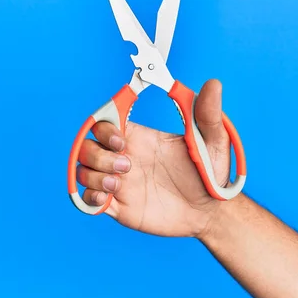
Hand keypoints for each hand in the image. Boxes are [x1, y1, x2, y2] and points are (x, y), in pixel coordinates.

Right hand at [76, 79, 231, 236]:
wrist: (210, 213)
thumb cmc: (211, 175)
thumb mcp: (213, 142)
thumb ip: (208, 114)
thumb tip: (213, 84)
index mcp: (140, 138)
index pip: (105, 123)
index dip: (105, 128)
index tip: (123, 139)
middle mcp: (125, 157)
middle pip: (87, 146)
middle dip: (98, 154)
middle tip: (127, 166)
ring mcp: (120, 183)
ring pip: (84, 171)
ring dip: (94, 175)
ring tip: (119, 184)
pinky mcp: (119, 207)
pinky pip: (88, 199)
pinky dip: (90, 197)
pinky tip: (108, 199)